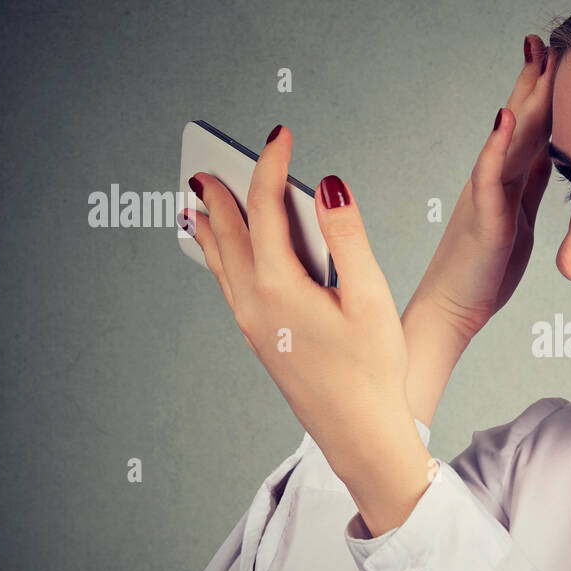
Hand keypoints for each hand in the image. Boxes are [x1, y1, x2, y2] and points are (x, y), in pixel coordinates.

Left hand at [180, 127, 411, 483]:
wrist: (359, 433)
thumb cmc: (373, 370)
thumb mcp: (371, 297)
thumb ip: (348, 236)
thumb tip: (329, 186)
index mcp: (279, 285)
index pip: (265, 208)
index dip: (271, 165)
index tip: (280, 136)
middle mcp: (254, 303)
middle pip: (228, 233)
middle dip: (221, 193)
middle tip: (209, 164)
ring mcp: (252, 325)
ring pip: (221, 262)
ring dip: (209, 227)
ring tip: (196, 204)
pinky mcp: (260, 341)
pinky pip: (228, 286)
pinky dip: (219, 260)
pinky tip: (225, 260)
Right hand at [402, 35, 561, 424]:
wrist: (451, 312)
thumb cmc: (483, 272)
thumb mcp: (519, 218)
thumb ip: (530, 184)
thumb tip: (552, 153)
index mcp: (507, 181)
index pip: (532, 126)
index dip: (545, 90)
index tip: (558, 52)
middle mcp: (493, 179)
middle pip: (520, 119)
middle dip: (536, 78)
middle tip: (547, 36)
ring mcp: (486, 196)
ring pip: (509, 137)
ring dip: (524, 97)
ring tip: (536, 58)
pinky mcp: (485, 221)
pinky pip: (488, 177)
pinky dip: (496, 145)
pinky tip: (505, 118)